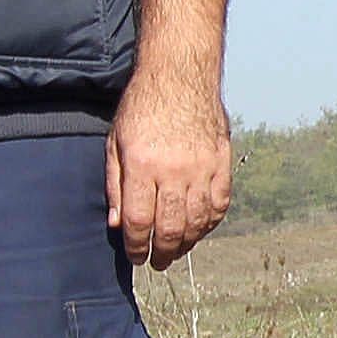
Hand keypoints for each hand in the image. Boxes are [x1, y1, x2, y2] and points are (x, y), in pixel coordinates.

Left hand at [108, 62, 232, 269]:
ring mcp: (201, 168)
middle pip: (171, 228)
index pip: (140, 222)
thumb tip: (118, 224)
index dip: (137, 246)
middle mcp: (173, 172)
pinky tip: (201, 229)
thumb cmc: (143, 106)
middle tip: (158, 262)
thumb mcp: (116, 143)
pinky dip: (210, 222)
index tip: (136, 257)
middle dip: (163, 252)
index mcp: (142, 167)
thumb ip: (115, 186)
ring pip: (198, 221)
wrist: (180, 75)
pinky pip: (219, 204)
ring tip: (178, 250)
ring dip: (187, 243)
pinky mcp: (221, 163)